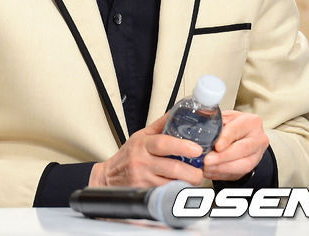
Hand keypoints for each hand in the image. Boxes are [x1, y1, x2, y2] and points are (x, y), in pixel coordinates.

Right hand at [89, 113, 204, 187]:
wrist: (108, 177)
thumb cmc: (127, 156)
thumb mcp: (141, 136)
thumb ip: (161, 125)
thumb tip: (177, 112)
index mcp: (143, 144)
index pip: (163, 143)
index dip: (182, 146)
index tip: (197, 149)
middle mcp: (142, 162)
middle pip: (172, 168)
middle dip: (191, 172)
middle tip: (200, 171)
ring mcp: (143, 180)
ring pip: (172, 184)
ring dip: (186, 184)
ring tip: (193, 179)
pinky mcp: (144, 194)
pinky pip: (165, 195)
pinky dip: (175, 193)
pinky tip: (180, 189)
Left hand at [203, 110, 268, 180]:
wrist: (247, 134)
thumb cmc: (235, 124)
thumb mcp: (226, 117)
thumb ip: (217, 122)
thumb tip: (203, 129)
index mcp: (251, 122)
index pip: (237, 129)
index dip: (226, 138)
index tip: (216, 146)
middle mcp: (258, 138)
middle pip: (242, 149)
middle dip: (223, 157)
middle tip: (208, 160)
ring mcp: (258, 154)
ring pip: (244, 165)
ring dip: (223, 168)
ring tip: (208, 167)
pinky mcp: (253, 167)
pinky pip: (239, 174)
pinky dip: (223, 174)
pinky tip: (212, 172)